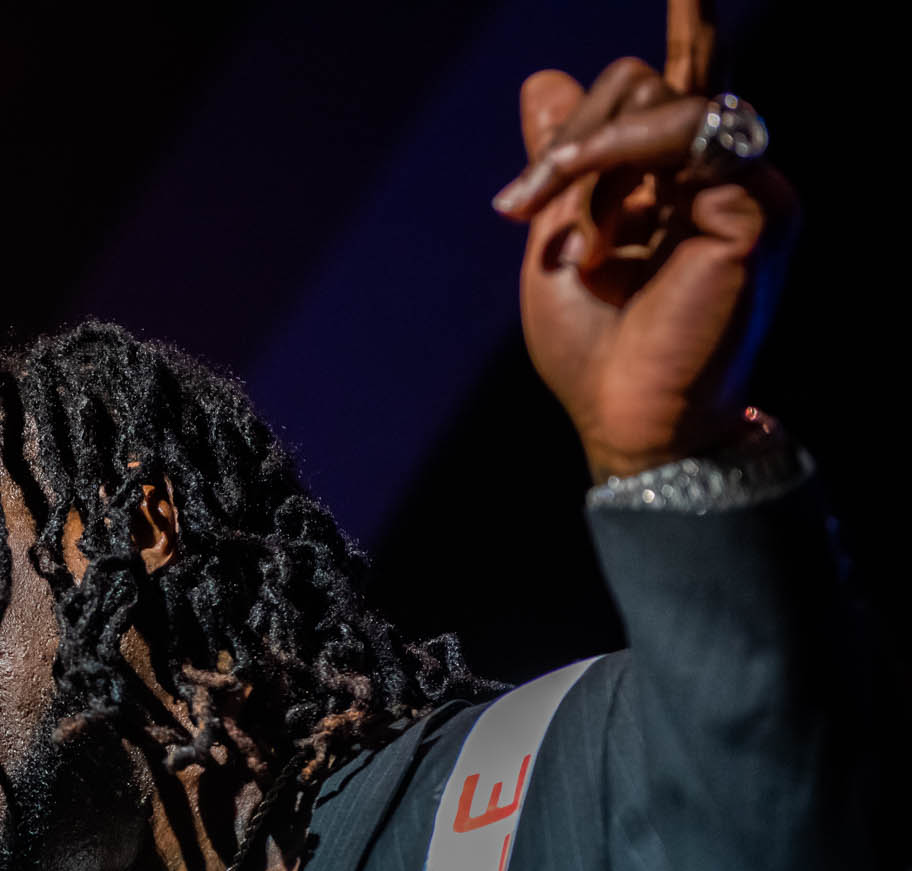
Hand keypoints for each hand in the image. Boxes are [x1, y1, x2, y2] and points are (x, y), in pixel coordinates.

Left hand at [492, 0, 795, 480]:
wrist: (619, 415)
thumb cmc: (592, 345)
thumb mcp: (557, 234)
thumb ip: (563, 161)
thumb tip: (546, 78)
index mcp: (676, 179)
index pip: (668, 83)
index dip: (676, 34)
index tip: (670, 5)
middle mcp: (718, 176)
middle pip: (650, 82)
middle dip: (576, 132)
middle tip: (526, 197)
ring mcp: (745, 189)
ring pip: (671, 102)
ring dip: (593, 152)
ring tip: (551, 214)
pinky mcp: (758, 210)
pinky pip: (693, 143)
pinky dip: (625, 173)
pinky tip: (600, 238)